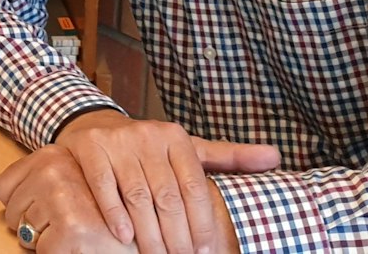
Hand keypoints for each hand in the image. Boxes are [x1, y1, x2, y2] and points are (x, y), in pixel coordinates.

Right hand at [0, 110, 279, 253]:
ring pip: (137, 195)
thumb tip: (276, 157)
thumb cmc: (151, 149)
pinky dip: (114, 213)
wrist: (97, 127)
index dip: (202, 223)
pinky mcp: (91, 148)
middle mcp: (149, 135)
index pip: (195, 187)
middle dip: (176, 235)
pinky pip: (105, 186)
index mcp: (177, 138)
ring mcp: (118, 141)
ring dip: (148, 232)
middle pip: (167, 195)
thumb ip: (230, 157)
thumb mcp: (189, 150)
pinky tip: (123, 236)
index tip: (206, 251)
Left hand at [1, 170, 135, 253]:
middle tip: (66, 223)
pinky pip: (41, 250)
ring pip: (25, 231)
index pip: (3, 183)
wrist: (143, 236)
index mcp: (55, 154)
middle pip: (11, 209)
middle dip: (33, 224)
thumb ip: (38, 176)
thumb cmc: (108, 209)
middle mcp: (56, 170)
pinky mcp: (69, 229)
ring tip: (76, 232)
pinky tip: (79, 244)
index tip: (37, 208)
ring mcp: (62, 198)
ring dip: (47, 240)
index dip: (19, 205)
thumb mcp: (70, 178)